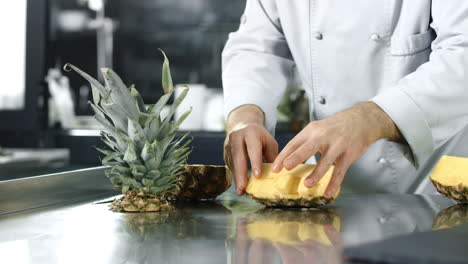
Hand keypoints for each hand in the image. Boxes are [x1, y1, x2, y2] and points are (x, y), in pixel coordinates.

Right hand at [224, 105, 278, 194]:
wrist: (243, 124)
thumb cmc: (260, 136)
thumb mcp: (269, 142)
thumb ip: (272, 156)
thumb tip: (275, 174)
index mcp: (250, 132)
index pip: (253, 149)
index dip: (255, 162)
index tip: (257, 176)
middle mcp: (237, 137)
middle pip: (238, 157)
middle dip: (241, 174)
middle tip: (243, 188)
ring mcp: (228, 144)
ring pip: (233, 163)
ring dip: (237, 178)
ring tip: (241, 191)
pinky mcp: (225, 152)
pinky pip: (230, 165)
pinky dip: (235, 176)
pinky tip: (239, 185)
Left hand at [272, 102, 401, 197]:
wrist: (361, 120)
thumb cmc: (335, 127)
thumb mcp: (317, 129)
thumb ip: (304, 142)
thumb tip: (287, 159)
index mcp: (311, 131)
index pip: (294, 144)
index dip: (283, 156)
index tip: (274, 168)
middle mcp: (323, 137)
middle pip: (307, 148)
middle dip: (295, 158)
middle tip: (285, 168)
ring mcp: (337, 145)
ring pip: (325, 161)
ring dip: (316, 174)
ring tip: (306, 185)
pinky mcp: (348, 154)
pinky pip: (340, 171)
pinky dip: (334, 183)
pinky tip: (327, 192)